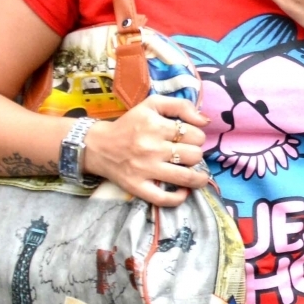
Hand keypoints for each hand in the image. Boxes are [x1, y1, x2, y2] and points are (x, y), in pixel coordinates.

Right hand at [80, 94, 210, 207]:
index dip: (197, 137)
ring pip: (186, 177)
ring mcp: (145, 169)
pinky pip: (165, 198)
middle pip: (194, 155)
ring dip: (198, 178)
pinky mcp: (137, 187)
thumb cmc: (130, 124)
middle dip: (196, 155)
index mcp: (155, 125)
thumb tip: (205, 121)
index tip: (189, 140)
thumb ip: (181, 106)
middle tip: (188, 155)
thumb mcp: (152, 105)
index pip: (196, 135)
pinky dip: (179, 197)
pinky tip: (183, 191)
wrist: (98, 146)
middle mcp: (151, 147)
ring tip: (197, 175)